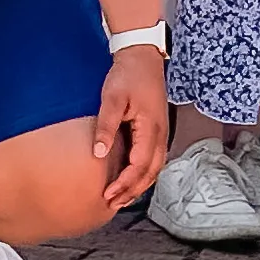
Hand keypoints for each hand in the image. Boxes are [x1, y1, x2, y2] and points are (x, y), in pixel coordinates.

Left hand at [93, 45, 168, 209]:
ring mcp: (162, 131)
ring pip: (155, 167)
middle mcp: (161, 133)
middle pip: (151, 172)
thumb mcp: (112, 98)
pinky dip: (143, 173)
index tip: (107, 194)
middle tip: (112, 204)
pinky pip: (153, 158)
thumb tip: (98, 154)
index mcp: (151, 128)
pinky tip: (130, 176)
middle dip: (132, 191)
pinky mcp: (157, 129)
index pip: (139, 166)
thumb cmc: (128, 74)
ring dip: (139, 184)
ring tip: (121, 197)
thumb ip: (105, 126)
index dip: (124, 184)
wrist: (142, 55)